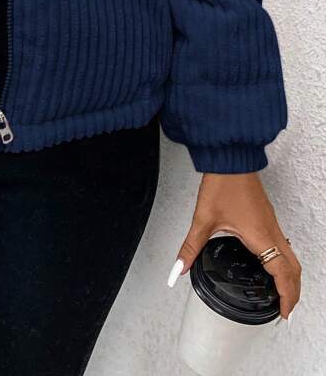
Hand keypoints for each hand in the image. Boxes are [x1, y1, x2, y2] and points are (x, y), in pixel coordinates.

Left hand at [168, 172, 301, 322]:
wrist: (231, 159)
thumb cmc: (223, 183)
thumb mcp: (203, 219)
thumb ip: (190, 248)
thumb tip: (178, 269)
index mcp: (261, 236)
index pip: (283, 274)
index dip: (287, 297)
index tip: (285, 314)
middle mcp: (271, 231)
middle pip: (294, 268)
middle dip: (293, 292)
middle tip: (286, 309)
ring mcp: (272, 223)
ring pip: (291, 256)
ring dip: (290, 277)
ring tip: (281, 292)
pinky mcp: (267, 216)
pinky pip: (284, 245)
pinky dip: (284, 261)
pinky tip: (271, 264)